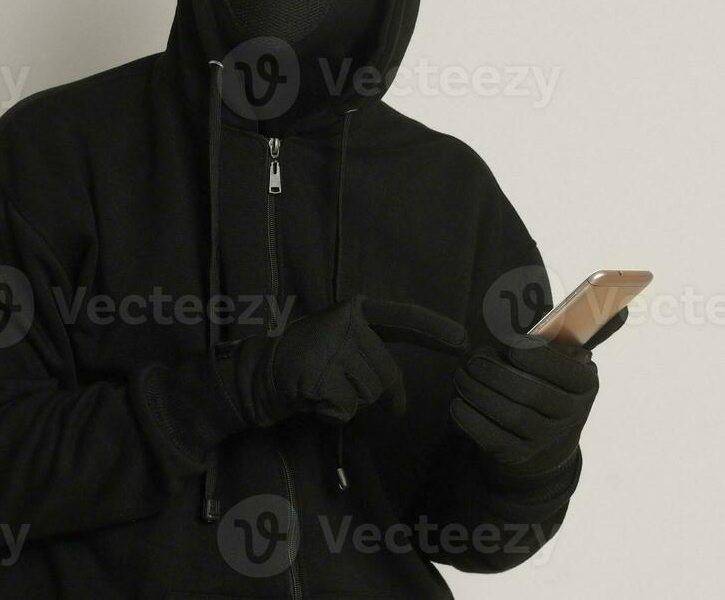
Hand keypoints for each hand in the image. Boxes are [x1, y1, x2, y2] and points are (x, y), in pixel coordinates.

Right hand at [219, 294, 466, 427]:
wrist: (260, 373)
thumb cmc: (308, 363)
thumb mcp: (343, 350)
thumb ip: (374, 360)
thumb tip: (401, 403)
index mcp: (354, 311)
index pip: (402, 317)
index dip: (433, 329)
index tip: (463, 340)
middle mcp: (344, 322)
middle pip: (386, 374)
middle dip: (380, 394)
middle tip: (352, 391)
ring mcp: (330, 345)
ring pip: (368, 394)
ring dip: (349, 402)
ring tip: (323, 387)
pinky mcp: (318, 371)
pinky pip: (347, 407)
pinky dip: (333, 413)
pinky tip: (314, 398)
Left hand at [450, 338, 599, 482]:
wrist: (548, 445)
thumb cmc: (548, 388)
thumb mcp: (560, 365)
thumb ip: (551, 342)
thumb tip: (532, 318)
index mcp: (586, 386)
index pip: (566, 371)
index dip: (535, 357)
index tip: (510, 345)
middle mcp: (572, 415)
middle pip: (530, 392)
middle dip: (495, 372)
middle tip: (471, 360)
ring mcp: (547, 440)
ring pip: (510, 414)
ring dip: (478, 391)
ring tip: (460, 376)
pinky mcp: (520, 456)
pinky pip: (493, 438)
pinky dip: (471, 420)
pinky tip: (458, 403)